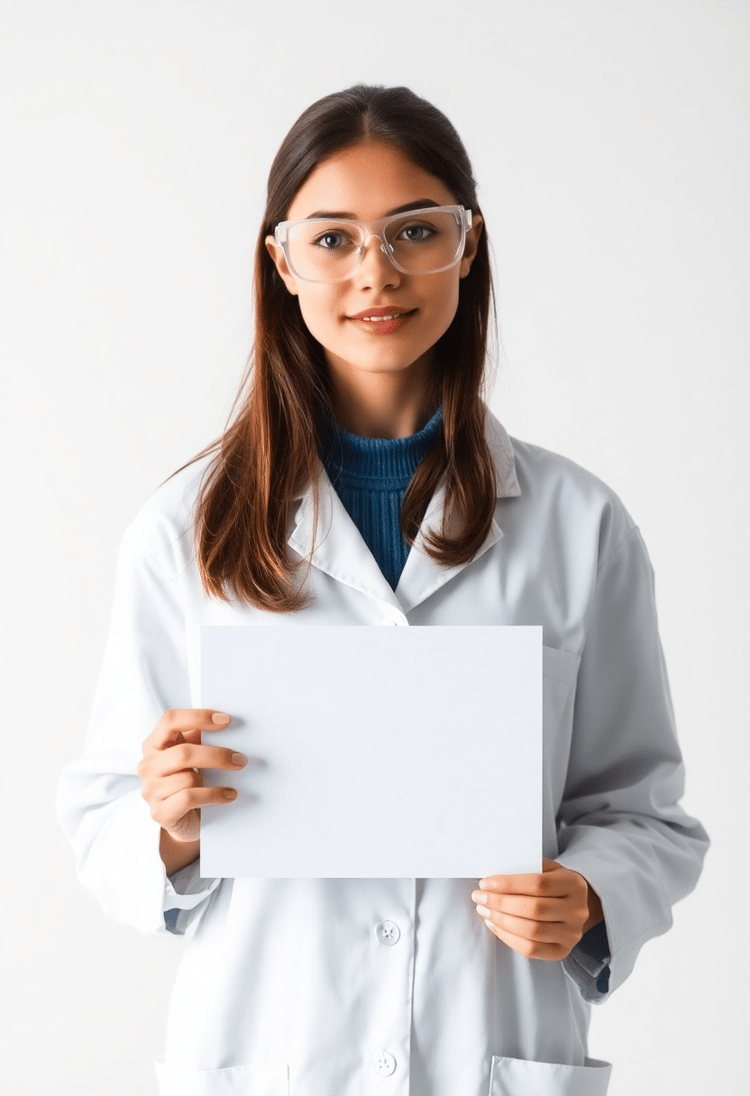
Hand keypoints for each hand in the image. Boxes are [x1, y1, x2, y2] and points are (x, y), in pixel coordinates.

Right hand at [137, 709, 245, 845]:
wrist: (184, 820)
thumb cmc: (189, 783)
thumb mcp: (192, 757)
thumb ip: (199, 739)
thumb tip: (224, 723)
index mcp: (154, 744)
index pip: (170, 721)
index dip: (198, 717)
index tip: (226, 720)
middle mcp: (148, 766)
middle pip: (183, 753)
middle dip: (217, 755)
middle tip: (240, 759)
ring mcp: (151, 790)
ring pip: (188, 778)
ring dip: (215, 780)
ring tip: (231, 782)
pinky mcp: (160, 813)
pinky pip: (190, 798)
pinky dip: (214, 795)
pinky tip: (228, 795)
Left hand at [470, 859, 603, 959]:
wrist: (573, 905)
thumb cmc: (552, 882)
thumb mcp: (545, 868)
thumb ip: (524, 869)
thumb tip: (491, 878)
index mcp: (574, 884)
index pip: (538, 884)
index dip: (508, 884)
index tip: (485, 883)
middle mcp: (577, 911)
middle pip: (534, 909)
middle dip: (500, 903)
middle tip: (479, 897)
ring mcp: (572, 934)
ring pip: (531, 931)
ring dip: (501, 921)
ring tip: (484, 910)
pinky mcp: (562, 952)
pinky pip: (531, 950)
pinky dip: (507, 937)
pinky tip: (494, 925)